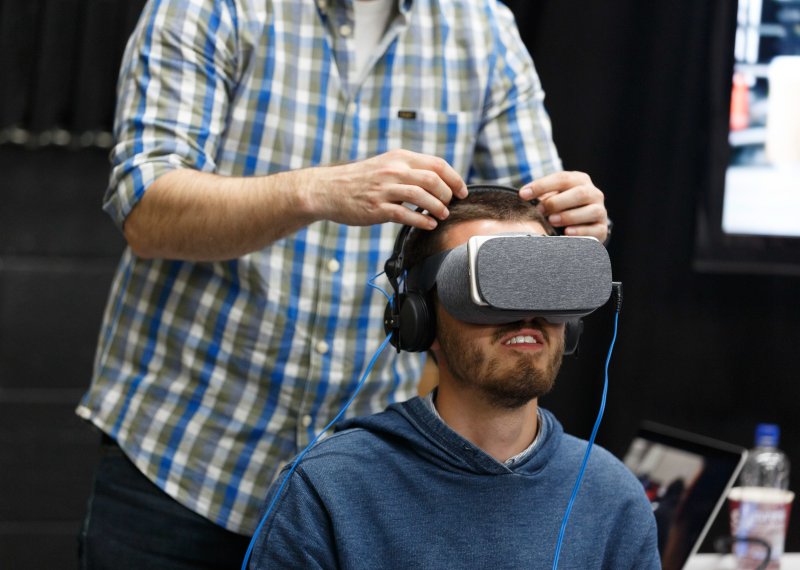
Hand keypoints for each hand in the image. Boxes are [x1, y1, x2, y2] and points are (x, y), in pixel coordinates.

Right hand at [310, 149, 467, 229]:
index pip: (436, 164)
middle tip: (451, 205)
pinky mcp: (377, 208)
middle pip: (433, 179)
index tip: (462, 191)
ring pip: (421, 196)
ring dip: (437, 207)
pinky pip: (405, 214)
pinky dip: (421, 221)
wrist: (328, 189)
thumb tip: (437, 181)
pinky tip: (429, 225)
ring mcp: (384, 189)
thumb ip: (409, 170)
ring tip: (443, 215)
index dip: (454, 178)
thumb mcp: (386, 165)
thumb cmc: (360, 180)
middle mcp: (393, 170)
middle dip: (447, 194)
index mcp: (399, 158)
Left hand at [519, 171, 608, 242]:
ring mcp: (600, 211)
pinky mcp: (602, 229)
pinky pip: (594, 230)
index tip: (523, 194)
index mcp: (579, 180)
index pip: (562, 178)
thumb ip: (543, 195)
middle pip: (579, 193)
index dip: (542, 185)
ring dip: (568, 216)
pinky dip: (580, 231)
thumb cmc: (563, 207)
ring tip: (552, 221)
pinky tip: (566, 233)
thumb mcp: (554, 197)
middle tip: (540, 211)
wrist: (583, 225)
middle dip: (556, 202)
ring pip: (590, 211)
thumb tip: (524, 195)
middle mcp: (593, 193)